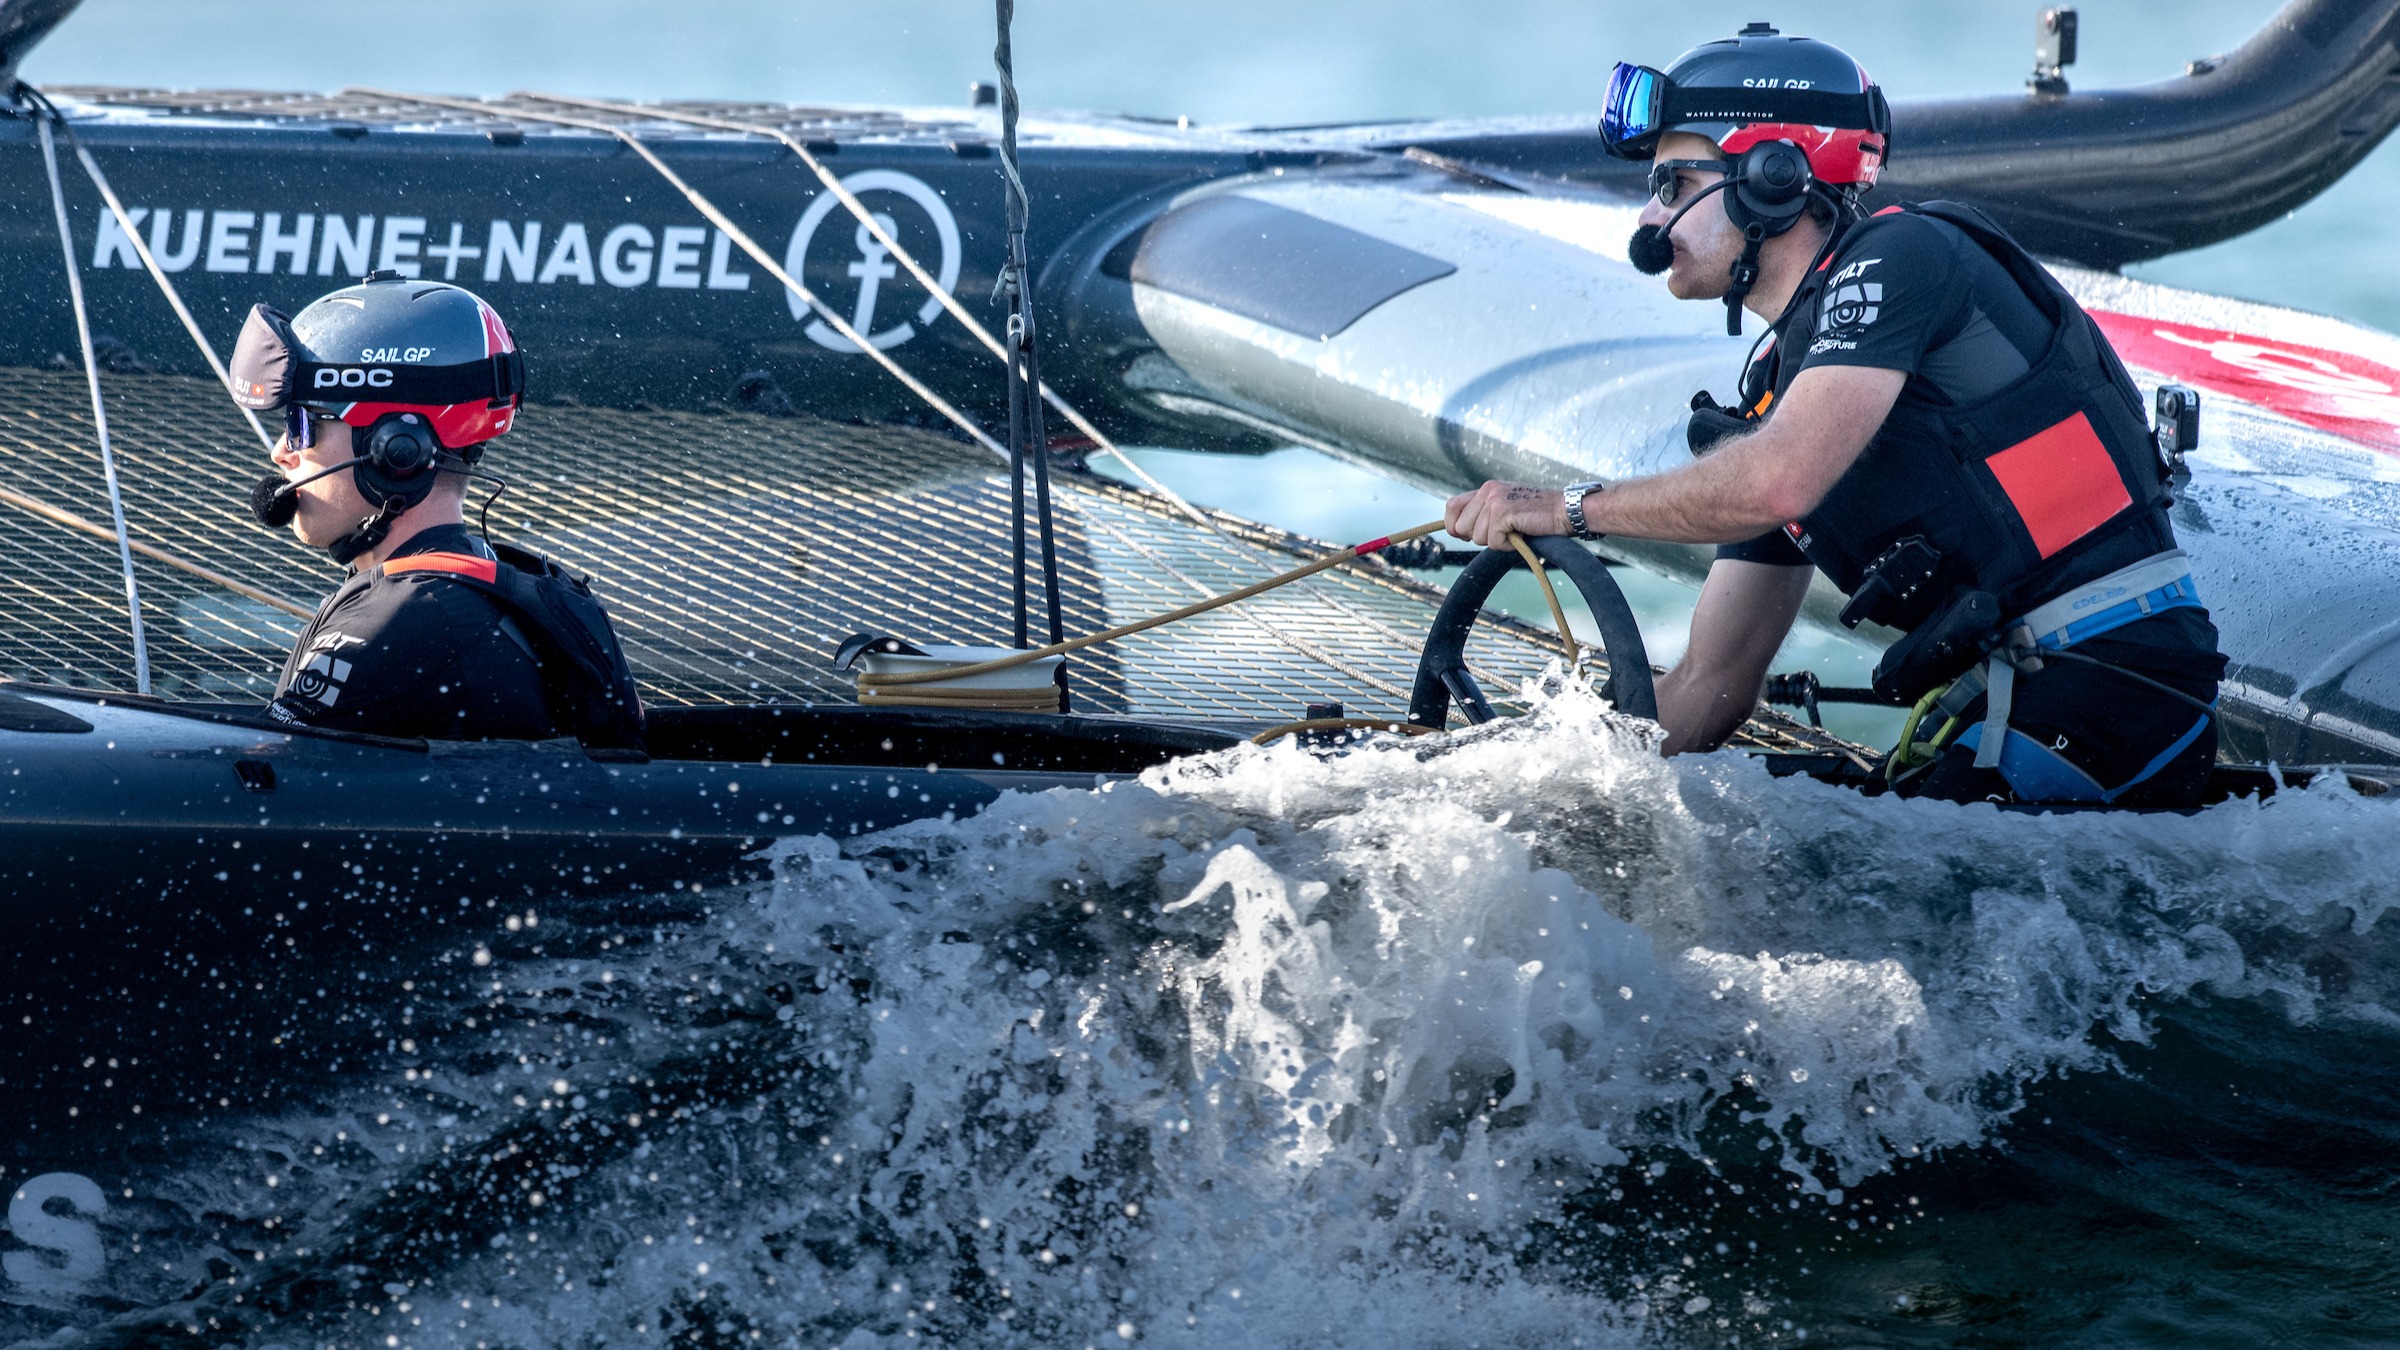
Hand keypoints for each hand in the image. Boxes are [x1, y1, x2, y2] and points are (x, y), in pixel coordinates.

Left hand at [1444, 480, 1570, 547]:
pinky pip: (1493, 542)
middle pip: (1461, 527)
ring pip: (1477, 537)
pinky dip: (1507, 545)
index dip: (1454, 526)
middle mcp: (1487, 490)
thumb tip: (1457, 532)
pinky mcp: (1503, 512)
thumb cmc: (1538, 515)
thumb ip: (1483, 514)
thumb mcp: (1506, 509)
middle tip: (1503, 532)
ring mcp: (1494, 500)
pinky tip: (1521, 534)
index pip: (1451, 507)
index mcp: (1486, 488)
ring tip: (1516, 531)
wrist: (1565, 511)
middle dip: (1480, 537)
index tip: (1466, 535)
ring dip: (1497, 541)